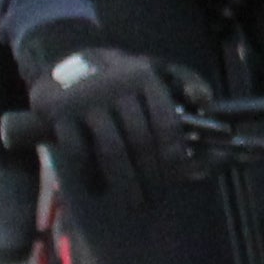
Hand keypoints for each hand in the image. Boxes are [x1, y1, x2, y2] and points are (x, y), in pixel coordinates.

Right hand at [17, 34, 189, 202]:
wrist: (62, 60)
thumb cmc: (119, 75)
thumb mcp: (152, 69)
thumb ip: (185, 82)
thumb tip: (205, 103)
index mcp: (143, 77)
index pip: (166, 123)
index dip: (174, 155)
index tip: (178, 179)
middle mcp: (116, 86)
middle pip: (141, 141)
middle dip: (151, 176)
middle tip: (154, 200)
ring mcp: (86, 100)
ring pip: (112, 151)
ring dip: (126, 182)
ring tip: (134, 202)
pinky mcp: (58, 112)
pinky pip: (78, 152)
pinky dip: (90, 174)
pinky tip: (98, 189)